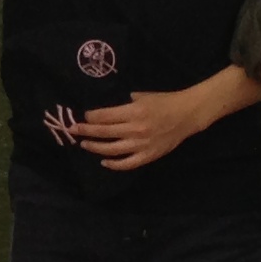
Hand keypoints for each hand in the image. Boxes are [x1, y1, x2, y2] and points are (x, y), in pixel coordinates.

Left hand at [73, 89, 210, 171]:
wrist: (187, 115)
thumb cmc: (164, 101)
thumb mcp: (142, 96)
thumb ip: (125, 103)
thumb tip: (108, 110)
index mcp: (134, 112)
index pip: (105, 116)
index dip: (91, 117)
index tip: (83, 116)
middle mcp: (135, 129)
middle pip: (104, 132)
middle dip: (86, 131)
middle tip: (73, 130)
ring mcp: (142, 144)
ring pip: (112, 150)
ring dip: (95, 147)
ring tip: (84, 144)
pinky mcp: (149, 155)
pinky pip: (128, 164)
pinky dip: (114, 165)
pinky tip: (104, 161)